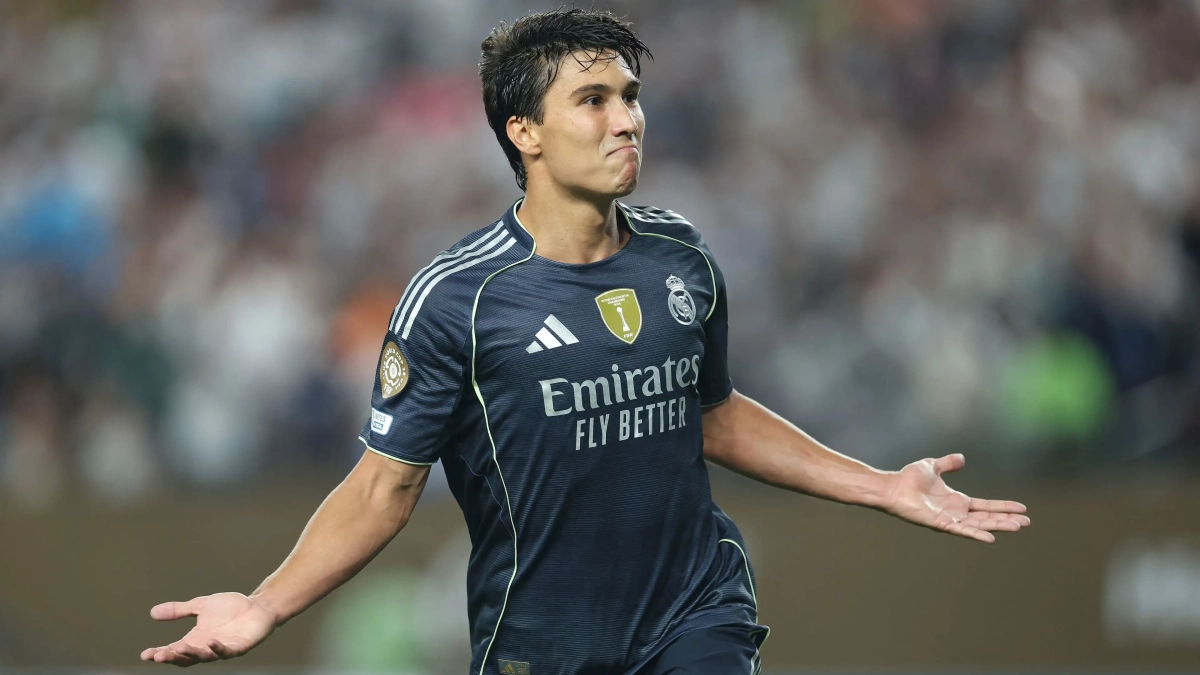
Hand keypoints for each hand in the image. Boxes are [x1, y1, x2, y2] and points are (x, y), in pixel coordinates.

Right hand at [140, 592, 276, 665]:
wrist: (257, 606)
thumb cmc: (230, 608)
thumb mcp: (200, 606)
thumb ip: (179, 610)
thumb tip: (152, 612)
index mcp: (195, 639)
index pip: (174, 650)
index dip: (160, 653)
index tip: (145, 655)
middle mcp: (206, 647)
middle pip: (186, 658)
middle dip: (172, 657)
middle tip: (158, 655)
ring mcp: (222, 648)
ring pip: (204, 656)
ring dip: (192, 653)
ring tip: (180, 647)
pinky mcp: (239, 647)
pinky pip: (227, 651)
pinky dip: (218, 648)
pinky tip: (210, 642)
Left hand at [882, 453, 1028, 542]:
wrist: (894, 486)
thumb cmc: (909, 479)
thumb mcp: (933, 466)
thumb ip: (948, 463)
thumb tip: (962, 458)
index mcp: (957, 501)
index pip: (986, 506)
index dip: (1003, 507)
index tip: (1022, 508)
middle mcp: (957, 512)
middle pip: (988, 518)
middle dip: (1007, 519)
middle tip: (1027, 522)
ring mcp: (950, 520)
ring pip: (980, 525)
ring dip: (998, 526)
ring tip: (1018, 527)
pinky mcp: (941, 524)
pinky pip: (962, 531)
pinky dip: (976, 534)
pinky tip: (991, 538)